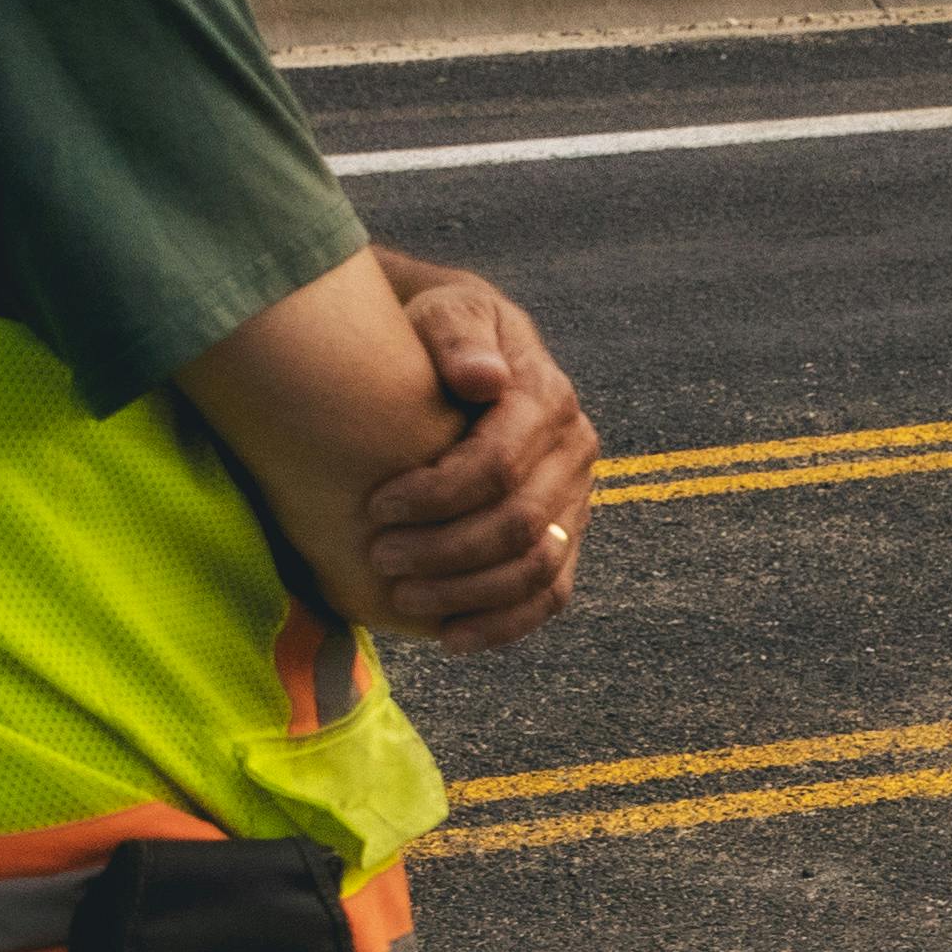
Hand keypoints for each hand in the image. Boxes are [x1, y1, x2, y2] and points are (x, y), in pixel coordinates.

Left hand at [360, 252, 590, 653]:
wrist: (462, 356)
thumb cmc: (439, 334)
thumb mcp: (446, 312)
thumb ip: (458, 335)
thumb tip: (484, 377)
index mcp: (549, 397)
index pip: (501, 464)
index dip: (437, 495)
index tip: (375, 507)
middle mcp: (575, 453)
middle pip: (520, 524)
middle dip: (445, 551)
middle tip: (380, 559)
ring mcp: (575, 501)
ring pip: (538, 569)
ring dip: (468, 593)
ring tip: (403, 599)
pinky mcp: (564, 538)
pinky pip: (550, 596)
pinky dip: (505, 625)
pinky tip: (452, 638)